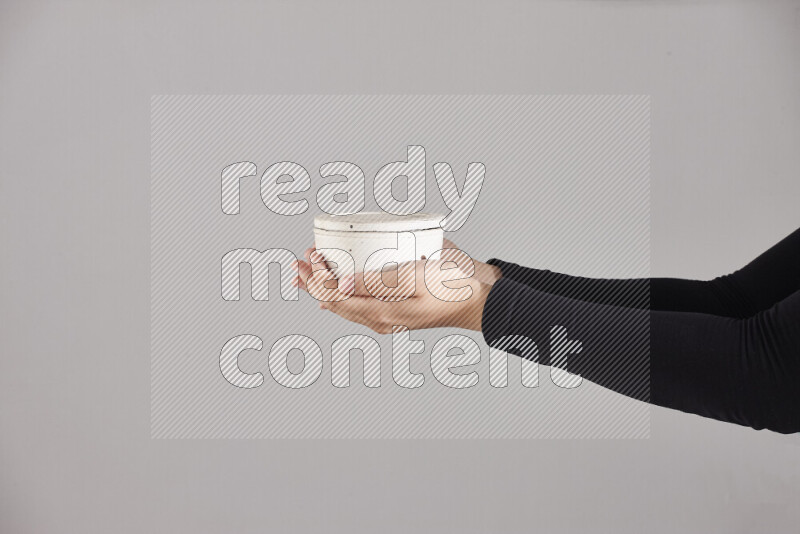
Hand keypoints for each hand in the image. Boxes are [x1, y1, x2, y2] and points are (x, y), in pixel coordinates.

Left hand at [290, 243, 493, 333]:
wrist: (479, 300)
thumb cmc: (452, 286)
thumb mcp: (414, 276)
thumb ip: (376, 280)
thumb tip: (340, 285)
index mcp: (381, 312)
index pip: (336, 295)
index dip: (318, 275)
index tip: (313, 253)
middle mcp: (380, 320)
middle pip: (334, 302)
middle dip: (313, 282)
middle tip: (298, 262)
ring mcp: (387, 319)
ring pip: (344, 306)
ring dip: (324, 287)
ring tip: (308, 273)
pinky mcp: (395, 314)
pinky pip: (358, 307)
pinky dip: (341, 296)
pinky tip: (336, 293)